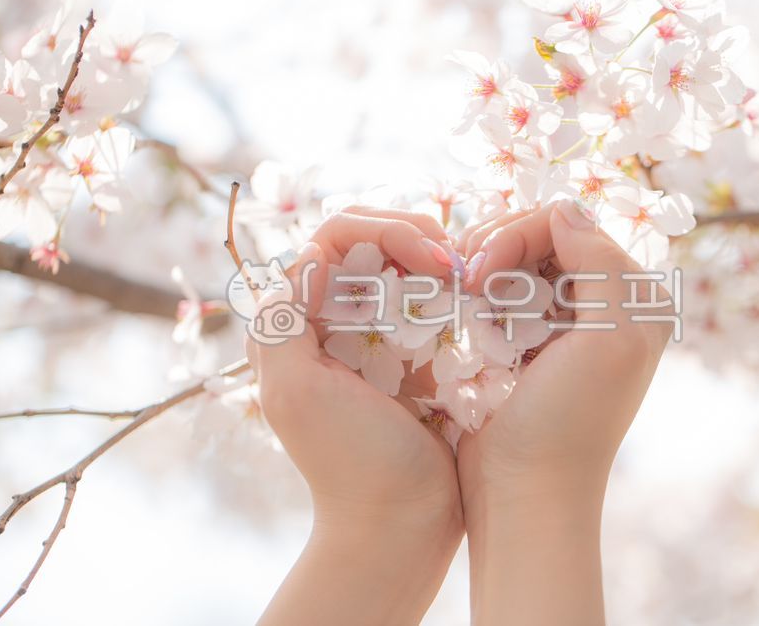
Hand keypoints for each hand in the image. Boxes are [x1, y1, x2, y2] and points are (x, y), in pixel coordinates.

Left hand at [248, 207, 462, 625]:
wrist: (400, 525)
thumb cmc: (350, 463)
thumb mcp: (297, 393)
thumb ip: (282, 323)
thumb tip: (306, 255)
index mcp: (298, 325)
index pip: (332, 240)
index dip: (382, 232)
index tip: (428, 261)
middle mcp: (334, 324)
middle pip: (372, 244)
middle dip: (415, 237)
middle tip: (455, 264)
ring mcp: (378, 340)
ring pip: (406, 268)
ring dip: (439, 262)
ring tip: (469, 279)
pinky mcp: (416, 358)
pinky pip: (433, 305)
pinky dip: (455, 294)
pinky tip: (476, 303)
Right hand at [455, 199, 673, 624]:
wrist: (523, 493)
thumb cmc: (568, 424)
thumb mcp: (608, 341)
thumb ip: (603, 266)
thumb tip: (566, 208)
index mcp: (634, 300)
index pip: (571, 225)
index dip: (519, 234)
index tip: (481, 273)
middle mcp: (602, 304)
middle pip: (541, 236)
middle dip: (496, 246)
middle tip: (464, 281)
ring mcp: (561, 323)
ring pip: (516, 259)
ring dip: (481, 268)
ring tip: (459, 296)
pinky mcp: (525, 342)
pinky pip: (499, 292)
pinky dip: (476, 293)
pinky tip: (461, 310)